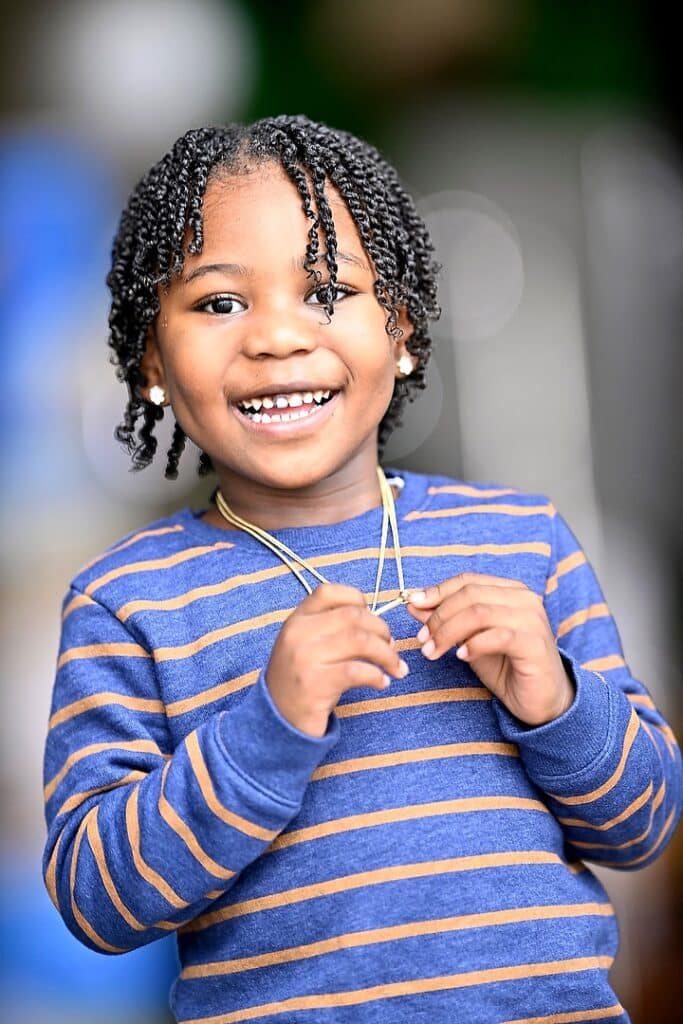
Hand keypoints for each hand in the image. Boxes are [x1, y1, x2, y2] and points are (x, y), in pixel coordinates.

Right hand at [266, 583, 408, 737]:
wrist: (277, 720)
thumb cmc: (301, 681)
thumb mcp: (305, 645)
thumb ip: (330, 628)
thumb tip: (378, 624)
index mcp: (296, 620)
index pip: (329, 592)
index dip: (357, 600)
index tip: (372, 618)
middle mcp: (298, 633)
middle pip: (353, 616)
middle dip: (382, 630)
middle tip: (391, 647)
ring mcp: (305, 658)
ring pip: (360, 641)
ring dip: (386, 654)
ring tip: (395, 667)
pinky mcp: (315, 684)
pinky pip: (357, 671)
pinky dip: (376, 676)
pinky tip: (382, 683)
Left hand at [406, 574, 573, 726]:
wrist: (541, 700)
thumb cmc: (506, 667)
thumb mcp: (469, 640)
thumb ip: (446, 620)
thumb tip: (414, 604)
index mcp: (509, 591)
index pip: (467, 580)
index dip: (437, 591)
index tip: (413, 605)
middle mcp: (524, 599)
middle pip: (470, 594)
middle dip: (439, 616)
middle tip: (422, 640)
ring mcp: (532, 619)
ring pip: (480, 612)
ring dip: (449, 632)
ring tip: (433, 651)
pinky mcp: (535, 643)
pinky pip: (498, 635)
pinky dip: (474, 644)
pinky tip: (461, 657)